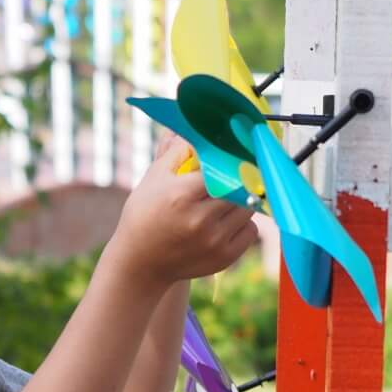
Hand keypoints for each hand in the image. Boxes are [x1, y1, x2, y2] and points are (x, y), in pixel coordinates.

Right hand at [107, 133, 259, 286]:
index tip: (235, 151)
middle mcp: (200, 220)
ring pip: (249, 208)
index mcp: (182, 195)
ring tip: (225, 198)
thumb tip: (201, 129)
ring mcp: (214, 241)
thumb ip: (179, 151)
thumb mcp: (154, 177)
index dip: (230, 158)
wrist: (140, 262)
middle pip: (241, 187)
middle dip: (239, 178)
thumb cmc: (144, 214)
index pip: (222, 167)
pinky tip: (225, 220)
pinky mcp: (225, 257)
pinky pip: (251, 230)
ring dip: (243, 199)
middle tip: (236, 172)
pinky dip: (243, 222)